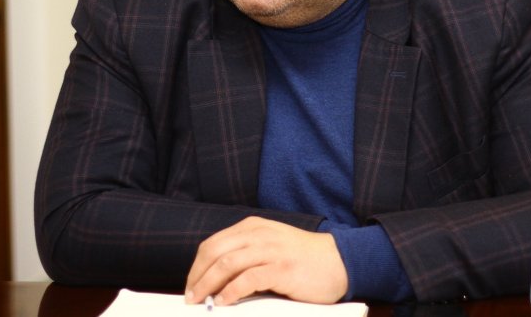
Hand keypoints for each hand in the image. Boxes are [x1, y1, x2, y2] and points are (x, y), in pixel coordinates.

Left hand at [184, 216, 347, 305]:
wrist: (340, 261)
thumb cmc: (303, 259)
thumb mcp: (271, 246)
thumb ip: (247, 254)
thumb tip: (215, 279)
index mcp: (253, 227)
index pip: (213, 244)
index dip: (197, 266)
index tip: (191, 285)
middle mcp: (260, 234)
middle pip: (215, 252)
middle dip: (198, 276)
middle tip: (191, 297)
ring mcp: (271, 250)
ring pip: (228, 263)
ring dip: (209, 285)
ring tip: (202, 302)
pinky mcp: (282, 268)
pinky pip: (248, 278)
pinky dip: (231, 291)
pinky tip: (224, 302)